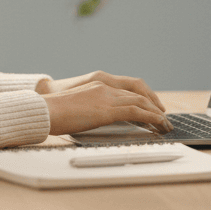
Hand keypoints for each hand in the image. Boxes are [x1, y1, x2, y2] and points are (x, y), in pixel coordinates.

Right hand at [39, 71, 172, 136]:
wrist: (44, 110)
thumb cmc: (54, 112)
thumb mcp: (77, 106)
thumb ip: (90, 108)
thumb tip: (96, 118)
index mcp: (98, 85)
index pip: (129, 88)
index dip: (144, 97)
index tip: (152, 108)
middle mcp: (105, 87)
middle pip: (139, 93)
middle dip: (154, 105)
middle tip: (163, 117)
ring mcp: (107, 97)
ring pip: (141, 102)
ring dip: (156, 113)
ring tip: (165, 124)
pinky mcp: (107, 110)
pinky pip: (136, 111)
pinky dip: (150, 117)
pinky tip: (158, 124)